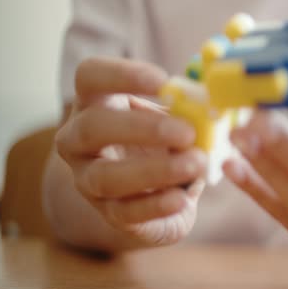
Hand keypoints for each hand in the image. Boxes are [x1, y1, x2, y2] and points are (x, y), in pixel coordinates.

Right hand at [55, 57, 206, 246]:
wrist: (161, 194)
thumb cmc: (165, 143)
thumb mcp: (176, 119)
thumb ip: (189, 109)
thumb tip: (208, 103)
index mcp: (95, 103)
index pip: (89, 76)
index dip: (121, 75)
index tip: (164, 81)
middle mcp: (79, 140)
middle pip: (91, 127)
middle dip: (140, 128)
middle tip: (186, 132)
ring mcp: (87, 180)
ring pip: (105, 177)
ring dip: (153, 170)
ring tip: (195, 164)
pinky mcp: (108, 213)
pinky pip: (125, 212)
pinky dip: (155, 205)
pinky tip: (181, 198)